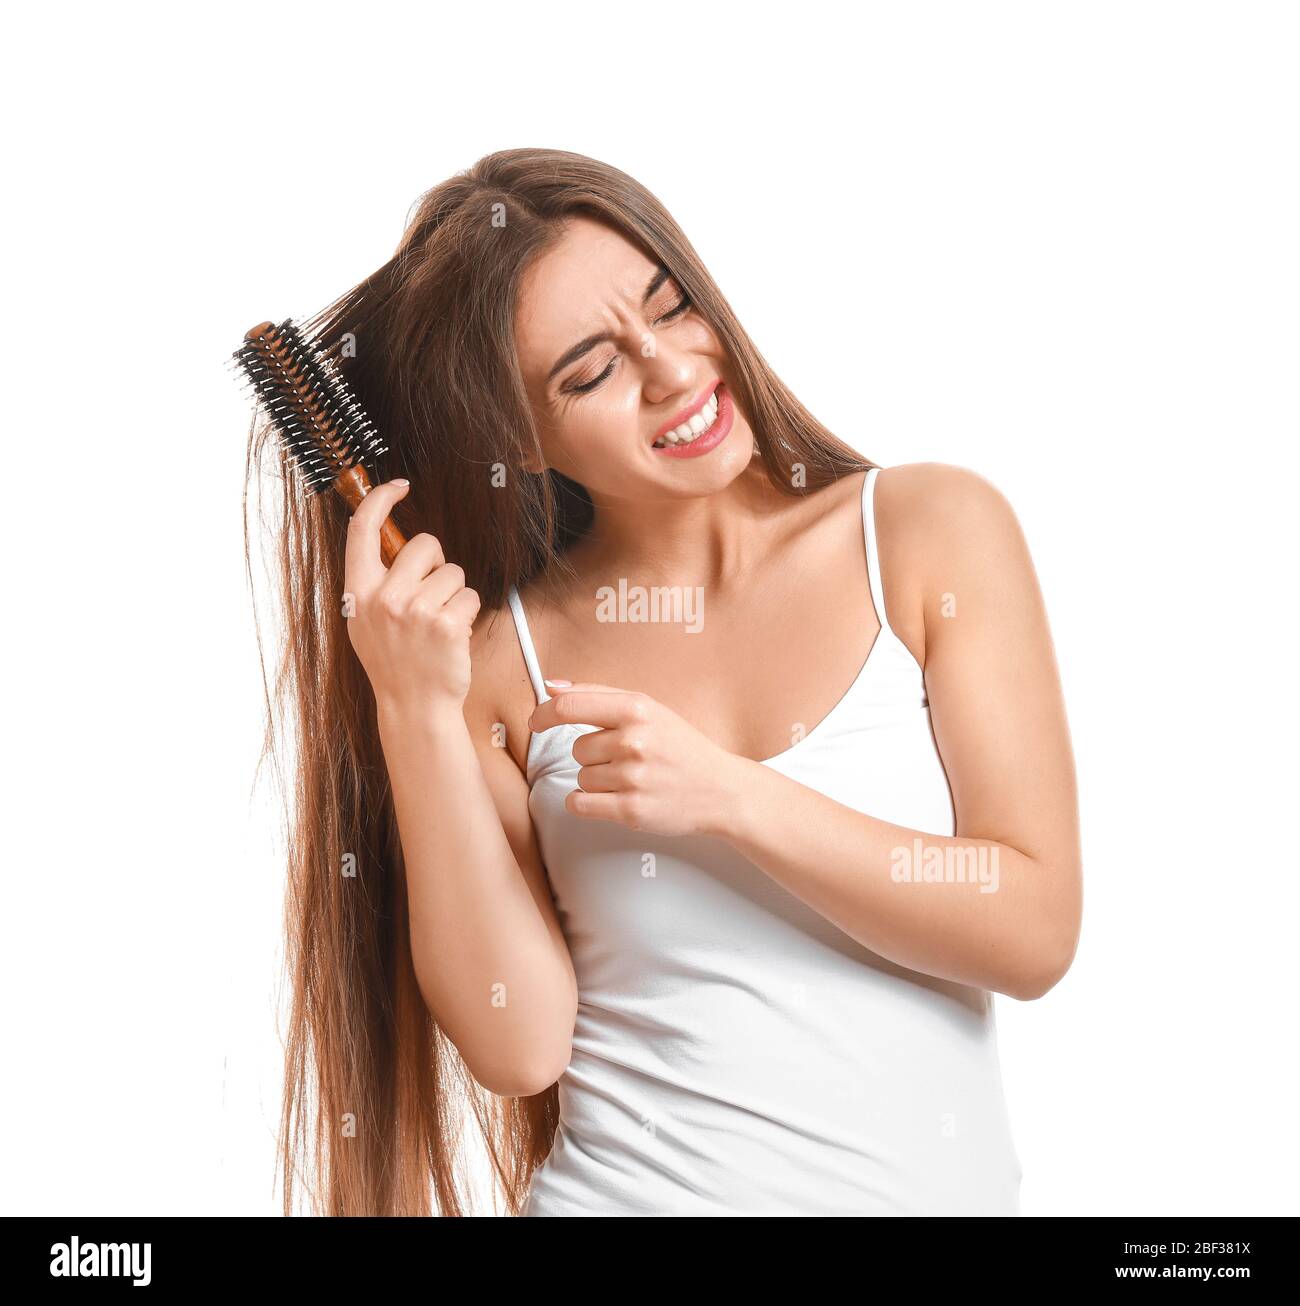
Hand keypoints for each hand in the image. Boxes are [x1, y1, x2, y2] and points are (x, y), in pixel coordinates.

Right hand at [342, 480, 480, 714]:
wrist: (414, 705)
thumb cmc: (394, 661)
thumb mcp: (365, 620)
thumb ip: (374, 583)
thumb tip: (388, 539)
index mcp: (359, 591)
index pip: (362, 529)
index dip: (380, 499)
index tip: (398, 486)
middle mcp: (384, 597)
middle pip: (425, 544)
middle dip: (436, 564)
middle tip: (430, 596)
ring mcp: (415, 610)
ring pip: (453, 571)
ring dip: (454, 593)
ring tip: (439, 623)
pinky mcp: (446, 623)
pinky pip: (469, 595)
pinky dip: (467, 612)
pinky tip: (452, 635)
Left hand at [527, 683, 743, 836]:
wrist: (720, 789)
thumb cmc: (682, 748)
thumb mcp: (649, 709)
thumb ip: (599, 695)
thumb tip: (552, 686)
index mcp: (637, 709)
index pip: (570, 706)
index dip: (544, 714)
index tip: (536, 722)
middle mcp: (634, 741)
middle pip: (577, 749)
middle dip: (595, 756)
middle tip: (628, 759)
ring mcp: (633, 777)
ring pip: (581, 778)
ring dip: (598, 781)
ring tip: (632, 779)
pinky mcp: (630, 810)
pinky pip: (580, 804)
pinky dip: (587, 803)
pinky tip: (614, 798)